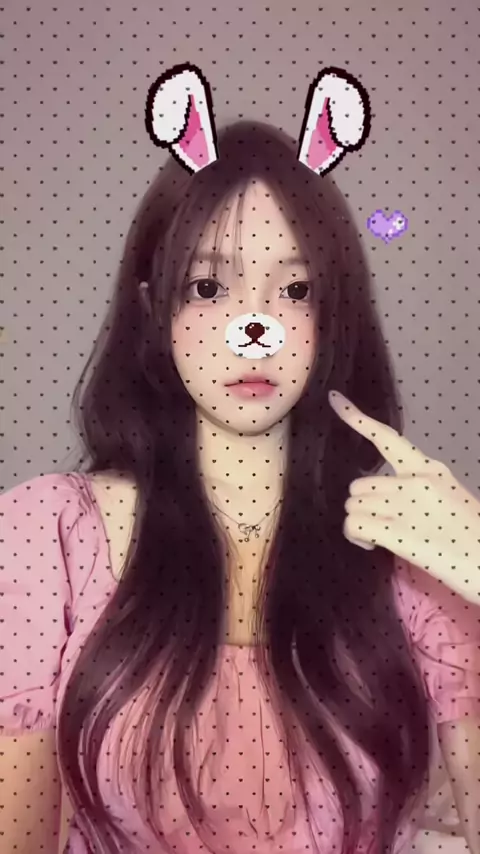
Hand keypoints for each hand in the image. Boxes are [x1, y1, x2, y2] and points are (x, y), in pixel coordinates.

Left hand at [328, 390, 479, 603]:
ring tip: (383, 537)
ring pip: (353, 505)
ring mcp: (405, 505)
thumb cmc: (473, 537)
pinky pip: (353, 524)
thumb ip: (420, 491)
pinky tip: (374, 545)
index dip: (356, 419)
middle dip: (364, 505)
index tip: (335, 400)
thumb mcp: (450, 498)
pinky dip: (356, 536)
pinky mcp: (397, 532)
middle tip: (383, 524)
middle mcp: (415, 481)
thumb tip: (388, 501)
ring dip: (361, 522)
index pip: (387, 438)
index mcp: (431, 470)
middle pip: (360, 485)